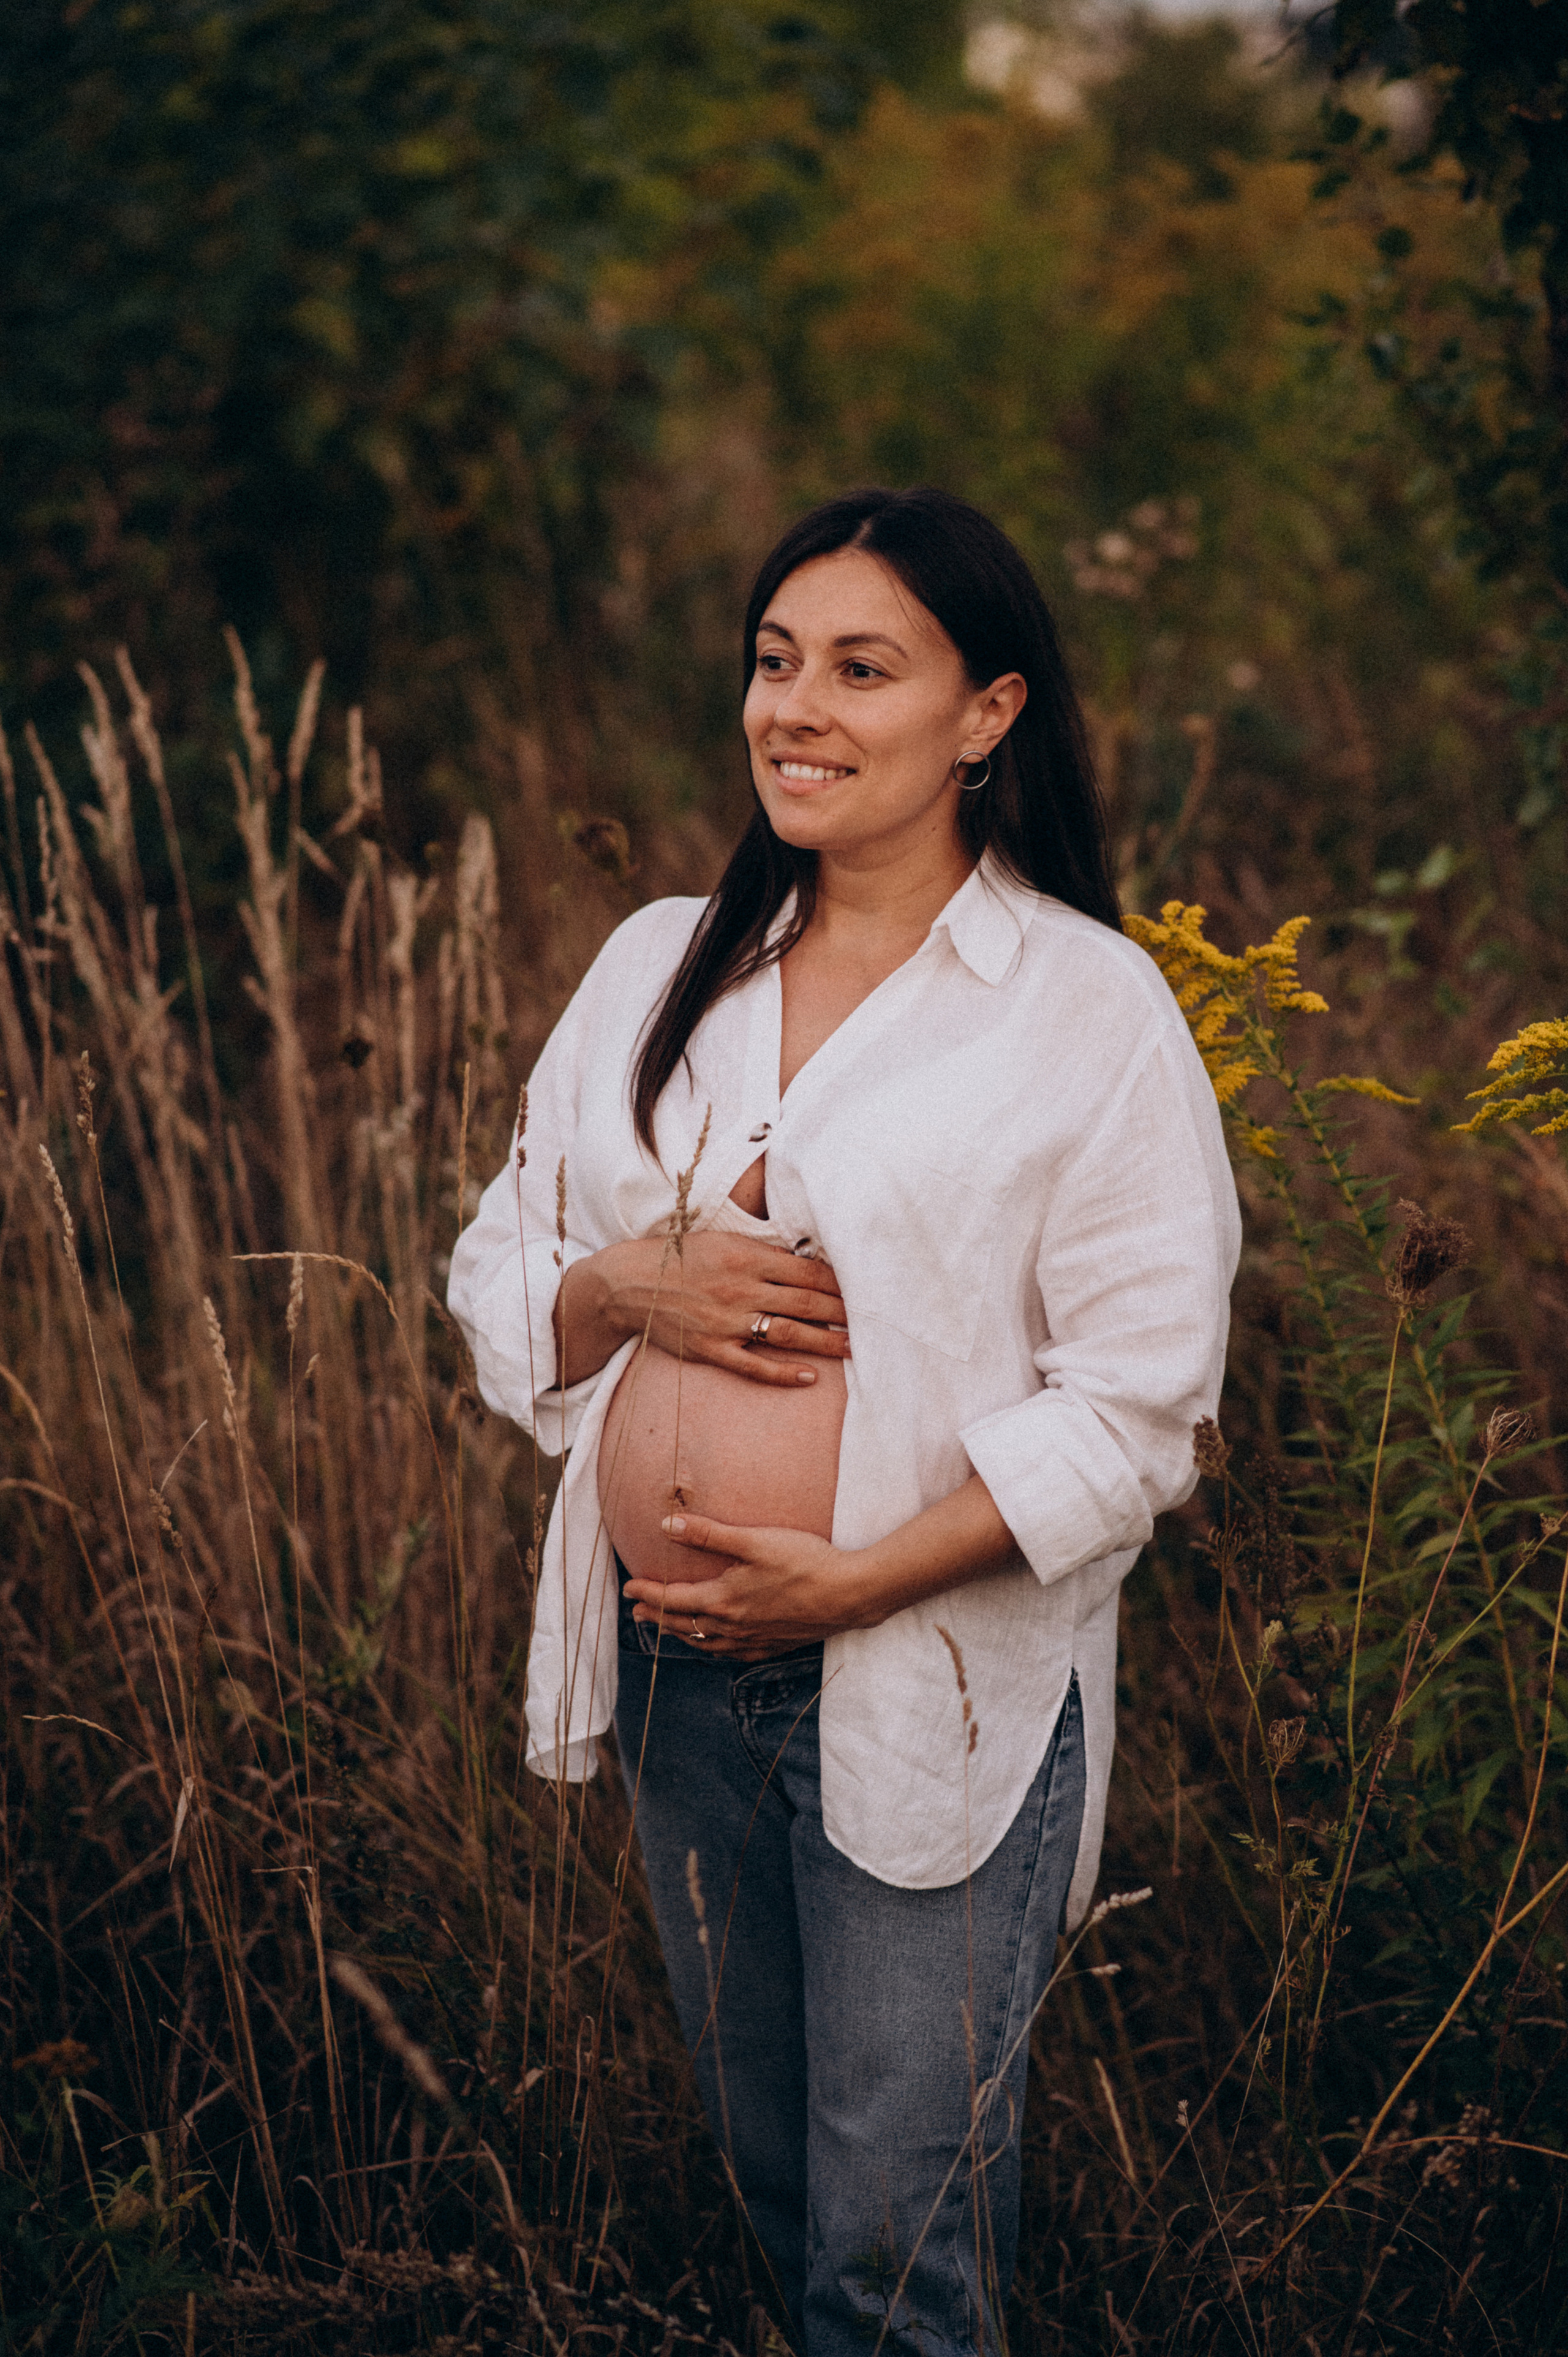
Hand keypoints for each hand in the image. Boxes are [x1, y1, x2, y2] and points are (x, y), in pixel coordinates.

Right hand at [560, 1231, 849, 1388]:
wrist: (629, 1283)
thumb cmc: (681, 1257)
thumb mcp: (724, 1240)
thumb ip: (763, 1251)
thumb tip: (807, 1261)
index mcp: (747, 1256)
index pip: (807, 1271)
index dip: (840, 1283)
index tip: (865, 1289)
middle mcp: (741, 1288)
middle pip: (806, 1303)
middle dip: (844, 1313)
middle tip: (875, 1321)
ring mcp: (726, 1322)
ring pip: (788, 1334)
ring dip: (825, 1342)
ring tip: (854, 1348)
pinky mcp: (711, 1349)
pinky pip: (753, 1365)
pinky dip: (782, 1373)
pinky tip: (808, 1378)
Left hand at [624, 1513, 872, 1660]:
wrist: (850, 1594)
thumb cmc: (805, 1562)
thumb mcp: (755, 1540)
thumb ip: (709, 1534)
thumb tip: (666, 1526)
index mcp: (725, 1601)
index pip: (674, 1601)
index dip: (649, 1595)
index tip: (628, 1590)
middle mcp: (735, 1627)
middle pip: (685, 1626)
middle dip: (658, 1618)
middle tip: (638, 1613)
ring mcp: (755, 1640)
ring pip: (707, 1643)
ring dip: (683, 1635)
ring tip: (670, 1630)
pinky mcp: (775, 1645)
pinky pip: (733, 1654)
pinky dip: (715, 1649)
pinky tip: (718, 1645)